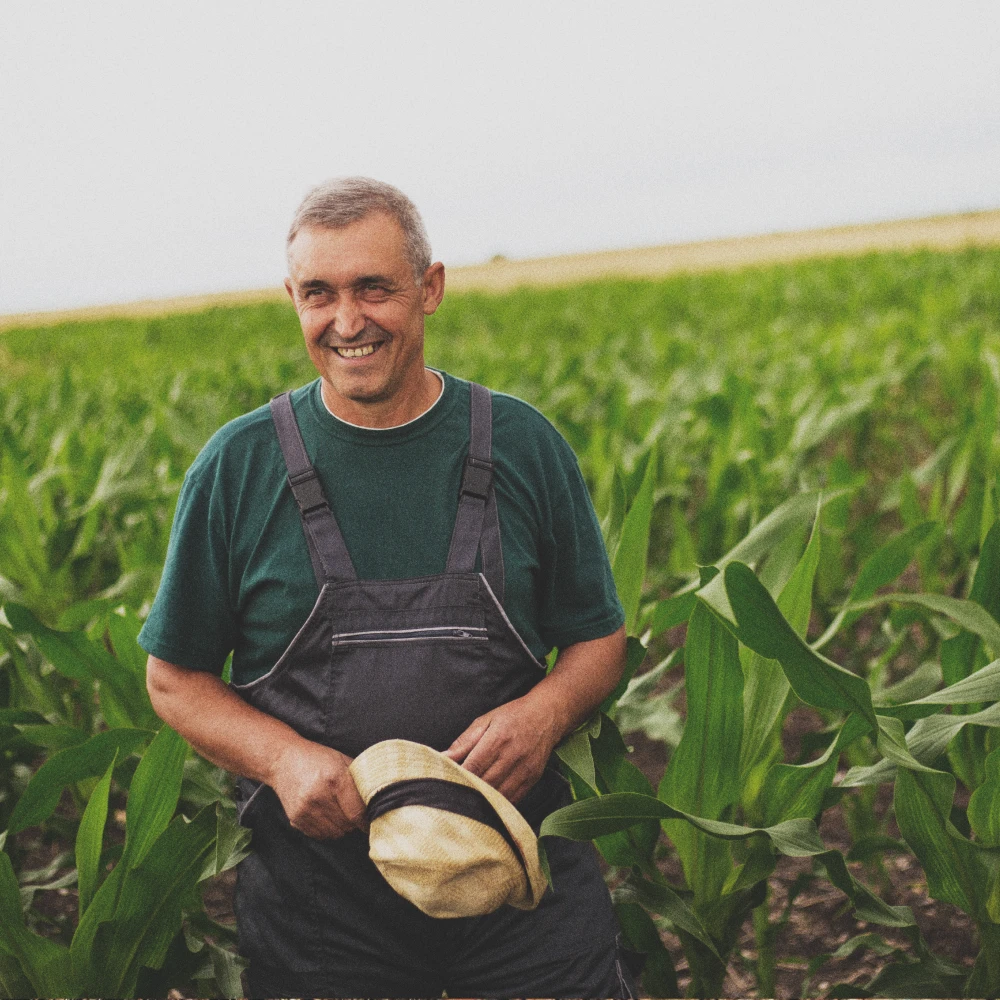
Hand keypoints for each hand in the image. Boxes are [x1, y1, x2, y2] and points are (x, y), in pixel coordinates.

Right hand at [270, 739, 366, 839]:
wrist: (283, 760)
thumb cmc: (317, 758)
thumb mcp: (342, 760)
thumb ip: (359, 779)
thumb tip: (377, 799)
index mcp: (335, 779)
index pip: (358, 813)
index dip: (368, 820)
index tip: (374, 821)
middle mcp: (319, 797)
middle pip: (348, 825)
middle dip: (355, 822)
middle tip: (355, 812)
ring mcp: (305, 810)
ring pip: (335, 833)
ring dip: (342, 827)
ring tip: (340, 812)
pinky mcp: (296, 819)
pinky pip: (320, 835)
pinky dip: (328, 829)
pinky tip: (327, 815)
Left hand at [444, 693, 564, 802]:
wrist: (546, 716)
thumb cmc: (512, 716)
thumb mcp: (485, 721)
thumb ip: (464, 741)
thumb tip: (443, 757)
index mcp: (498, 739)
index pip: (473, 767)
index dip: (458, 778)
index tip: (445, 784)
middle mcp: (512, 757)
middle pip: (485, 784)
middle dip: (467, 791)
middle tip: (453, 794)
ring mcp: (524, 770)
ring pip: (499, 796)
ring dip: (482, 800)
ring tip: (468, 800)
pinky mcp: (532, 780)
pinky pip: (512, 800)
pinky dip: (498, 804)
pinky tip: (487, 802)